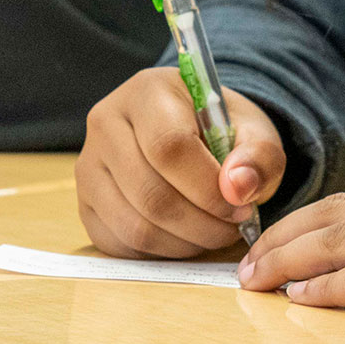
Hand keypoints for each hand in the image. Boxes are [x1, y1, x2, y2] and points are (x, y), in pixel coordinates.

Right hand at [75, 66, 284, 258]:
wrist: (191, 131)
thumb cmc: (222, 129)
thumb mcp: (254, 131)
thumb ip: (258, 155)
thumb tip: (237, 188)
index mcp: (147, 91)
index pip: (169, 146)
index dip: (208, 188)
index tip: (240, 205)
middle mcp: (106, 124)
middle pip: (150, 193)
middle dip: (202, 223)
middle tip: (233, 226)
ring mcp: (89, 166)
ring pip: (134, 226)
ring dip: (184, 242)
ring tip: (214, 232)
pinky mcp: (85, 204)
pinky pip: (121, 244)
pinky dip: (161, 252)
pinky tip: (187, 236)